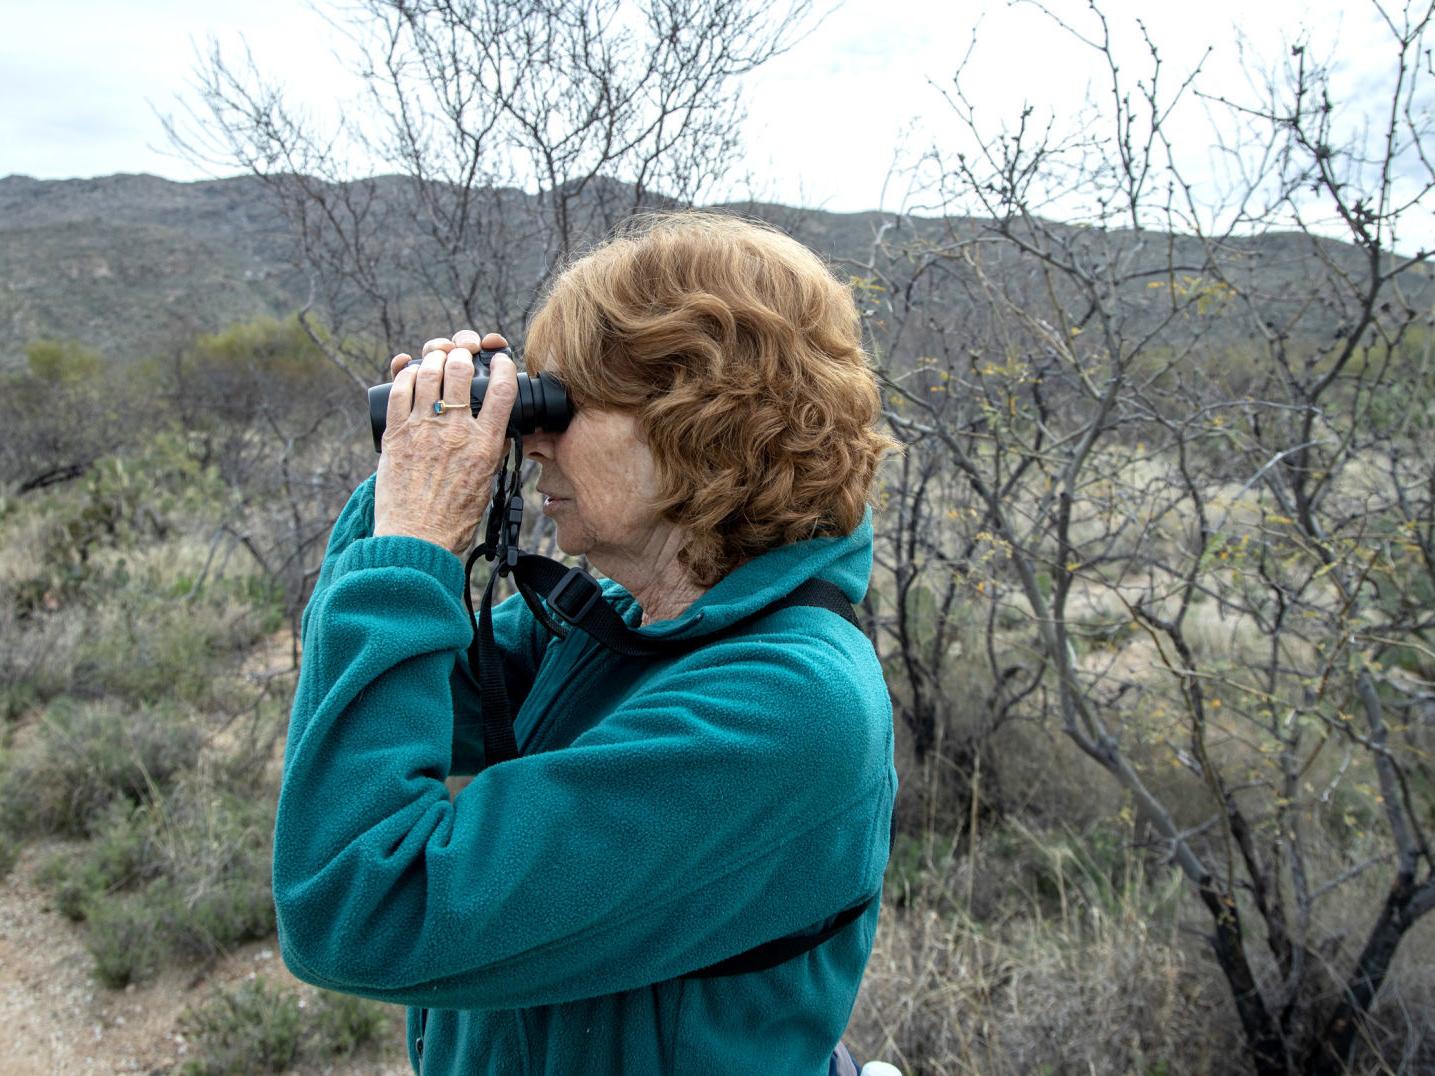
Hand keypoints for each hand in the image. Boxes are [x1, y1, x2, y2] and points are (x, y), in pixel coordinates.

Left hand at [373, 329, 517, 555]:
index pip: (502, 390)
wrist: (417, 539)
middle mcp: (455, 431)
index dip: (503, 366)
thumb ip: (490, 450)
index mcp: (484, 445)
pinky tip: (411, 371)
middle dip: (462, 352)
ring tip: (437, 358)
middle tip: (462, 351)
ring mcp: (422, 429)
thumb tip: (496, 428)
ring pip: (428, 372)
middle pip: (460, 370)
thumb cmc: (453, 518)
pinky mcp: (395, 434)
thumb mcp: (486, 482)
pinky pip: (400, 390)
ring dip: (434, 357)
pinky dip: (406, 373)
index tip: (500, 360)